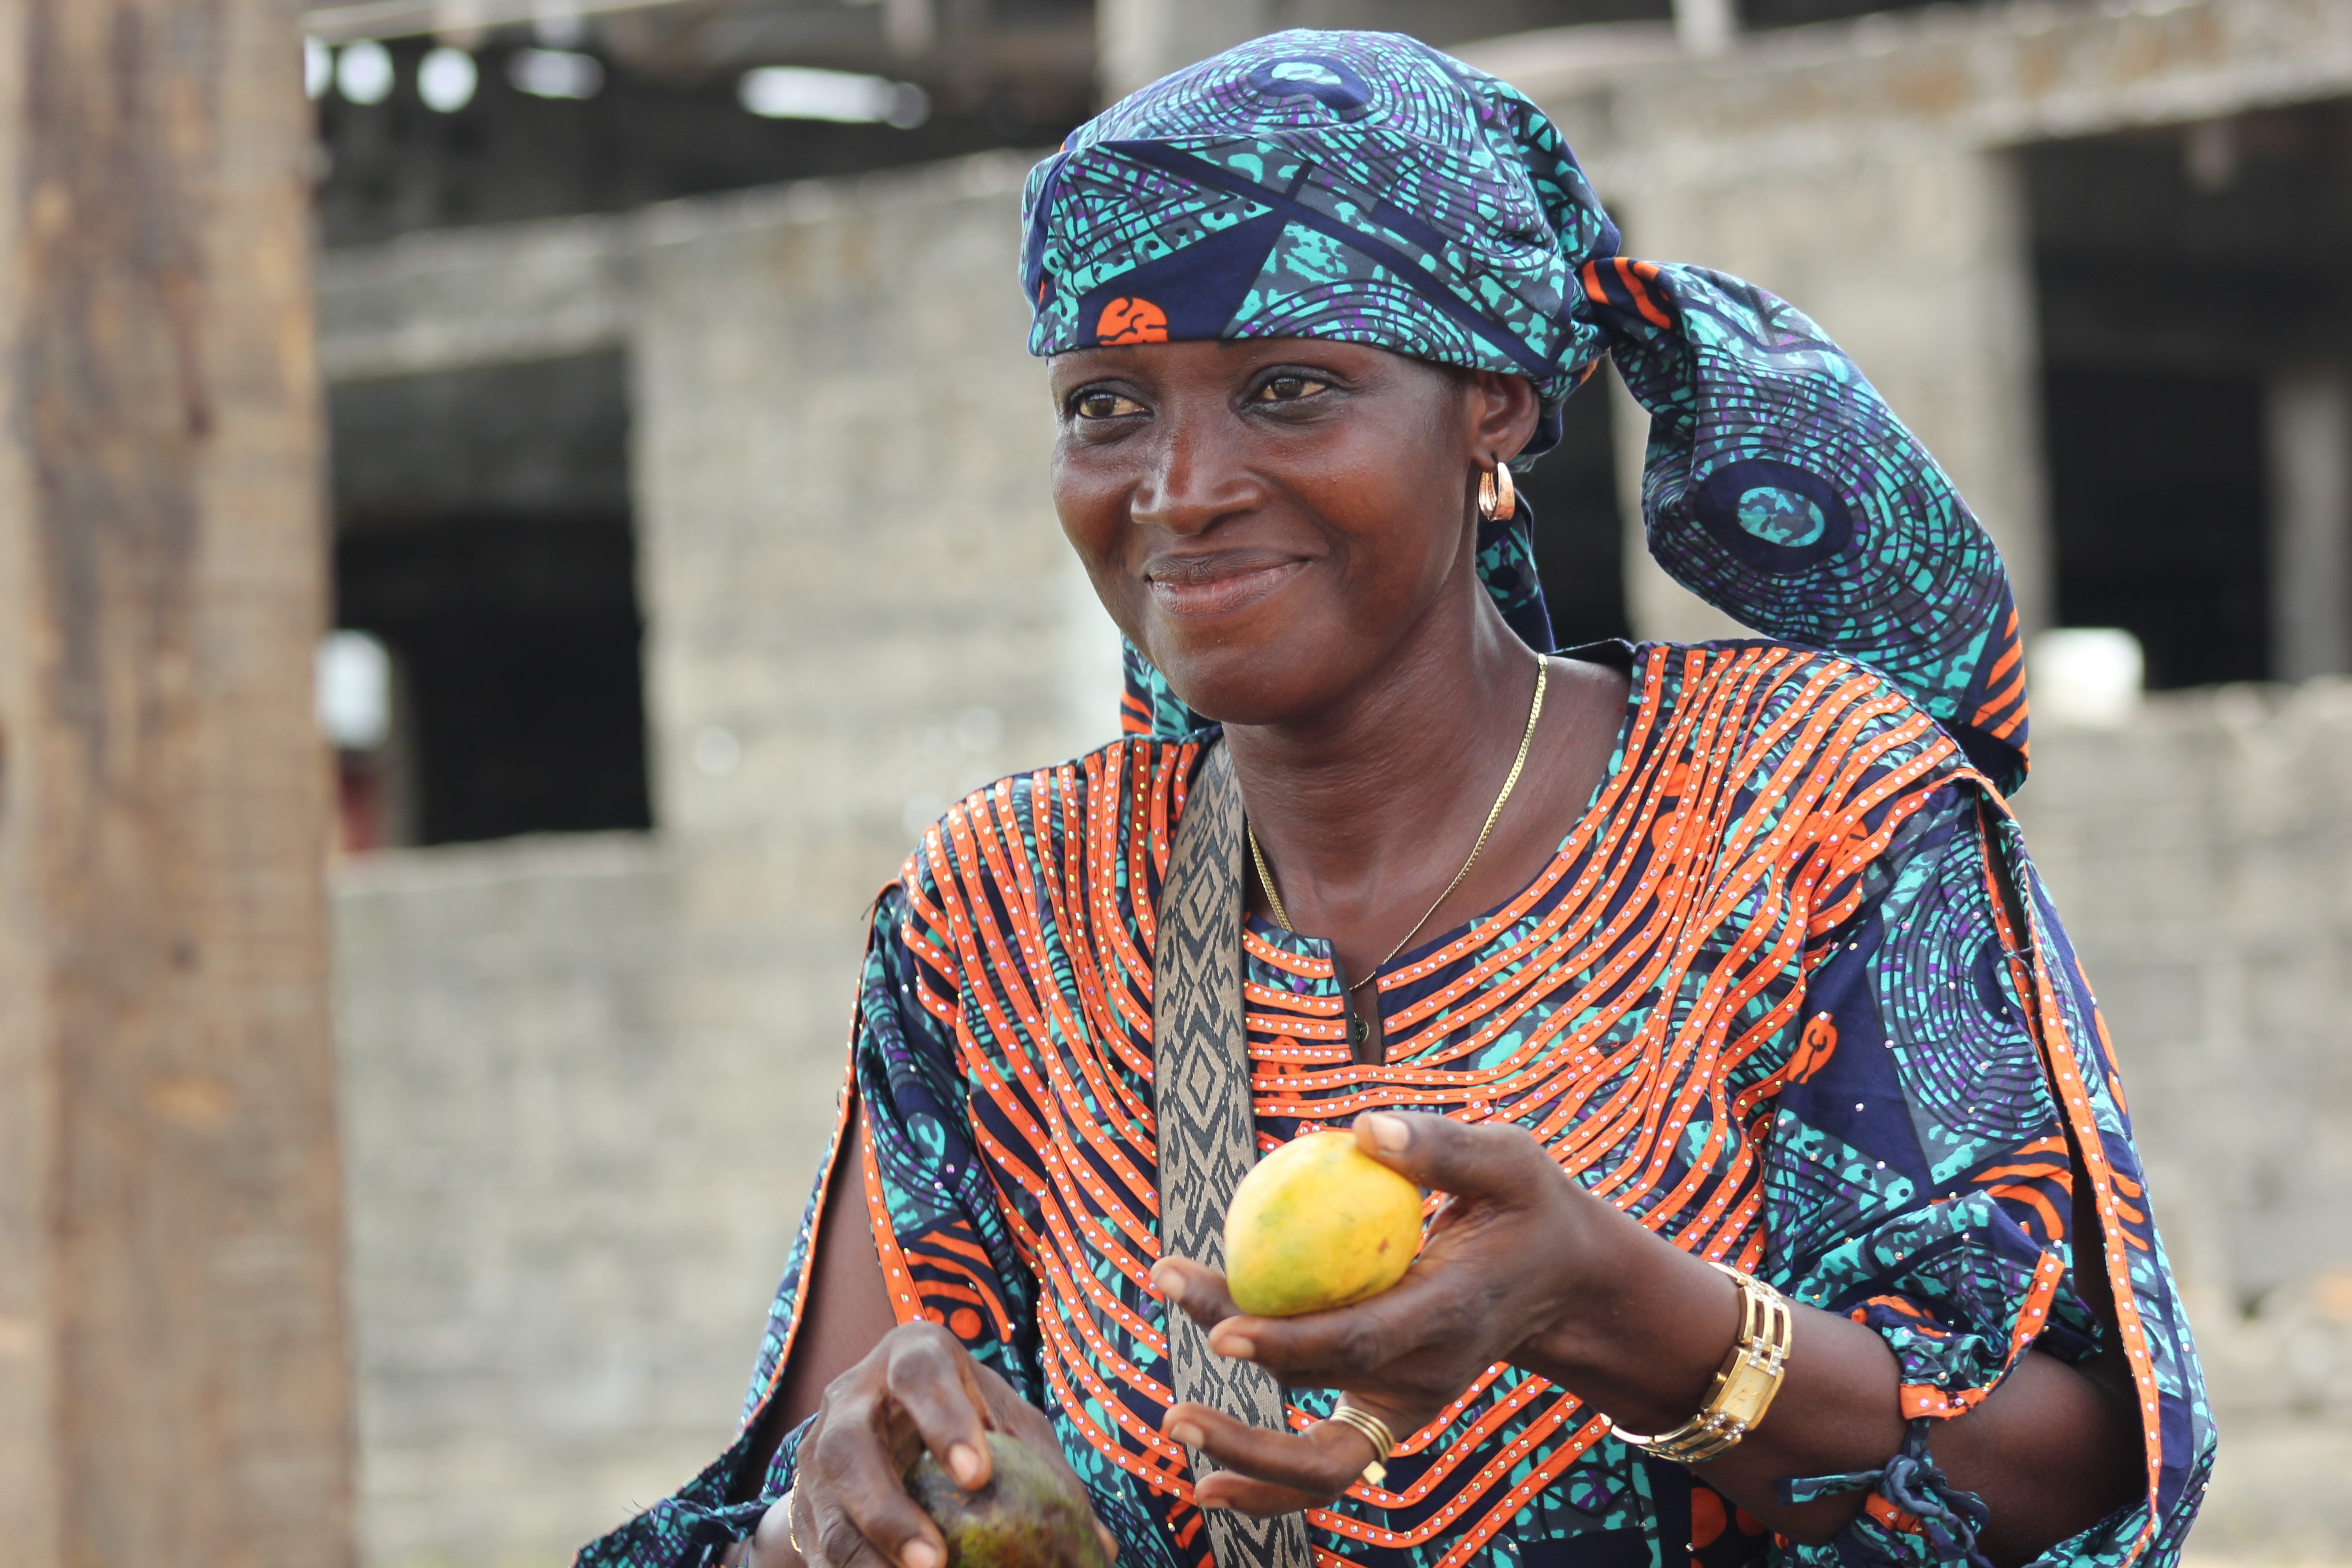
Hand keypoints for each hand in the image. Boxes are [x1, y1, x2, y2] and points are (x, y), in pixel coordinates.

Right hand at [747, 1320, 1118, 1567]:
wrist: (885, 1431)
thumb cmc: (968, 1422)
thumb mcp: (1008, 1427)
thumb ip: (1048, 1474)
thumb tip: (1100, 1548)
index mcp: (909, 1357)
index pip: (919, 1374)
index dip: (943, 1420)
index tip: (978, 1476)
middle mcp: (850, 1398)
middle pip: (849, 1447)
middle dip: (887, 1508)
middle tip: (936, 1561)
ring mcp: (816, 1454)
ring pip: (828, 1512)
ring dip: (868, 1559)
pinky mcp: (805, 1508)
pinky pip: (823, 1554)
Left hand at [1151, 1111, 1628, 1516]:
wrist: (1567, 1288)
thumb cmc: (1530, 1210)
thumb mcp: (1511, 1162)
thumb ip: (1442, 1146)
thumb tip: (1364, 1130)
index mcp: (1449, 1312)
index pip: (1359, 1339)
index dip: (1288, 1341)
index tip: (1221, 1327)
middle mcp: (1426, 1373)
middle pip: (1318, 1379)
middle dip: (1239, 1358)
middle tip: (1170, 1299)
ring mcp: (1408, 1404)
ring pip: (1319, 1441)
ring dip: (1245, 1442)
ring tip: (1176, 1417)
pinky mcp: (1391, 1413)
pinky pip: (1326, 1462)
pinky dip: (1270, 1481)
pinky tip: (1209, 1483)